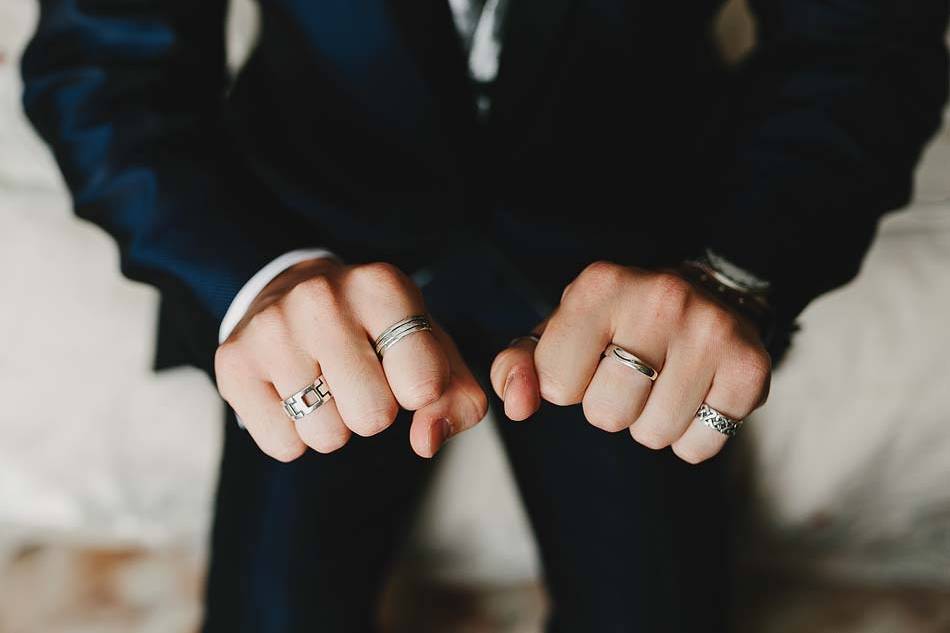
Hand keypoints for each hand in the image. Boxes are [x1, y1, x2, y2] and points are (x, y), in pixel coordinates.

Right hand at [215, 258, 486, 460]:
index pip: (424, 385)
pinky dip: (295, 434)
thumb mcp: (430, 349)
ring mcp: (272, 328)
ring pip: (326, 436)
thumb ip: (457, 399)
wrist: (292, 291)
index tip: (403, 368)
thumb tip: (426, 441)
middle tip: (359, 378)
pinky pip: (283, 444)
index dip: (419, 393)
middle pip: (373, 418)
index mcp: (383, 286)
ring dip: (334, 424)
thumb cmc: (376, 330)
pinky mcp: (233, 361)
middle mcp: (323, 297)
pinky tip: (293, 392)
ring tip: (324, 383)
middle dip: (374, 412)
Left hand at [490, 261, 770, 462]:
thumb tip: (517, 407)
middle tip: (630, 375)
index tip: (587, 361)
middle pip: (606, 414)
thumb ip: (518, 367)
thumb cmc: (619, 323)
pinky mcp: (749, 368)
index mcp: (601, 286)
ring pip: (654, 434)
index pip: (556, 384)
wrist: (708, 295)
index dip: (566, 385)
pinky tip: (694, 396)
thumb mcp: (561, 331)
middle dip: (610, 408)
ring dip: (650, 424)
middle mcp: (659, 300)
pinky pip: (699, 446)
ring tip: (661, 384)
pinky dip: (690, 437)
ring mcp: (710, 332)